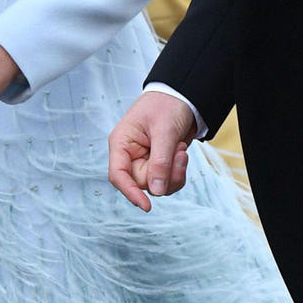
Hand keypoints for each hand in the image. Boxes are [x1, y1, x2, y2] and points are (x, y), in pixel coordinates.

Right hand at [109, 92, 197, 211]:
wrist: (184, 96)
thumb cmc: (167, 105)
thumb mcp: (164, 131)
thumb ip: (160, 161)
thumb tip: (156, 191)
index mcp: (122, 143)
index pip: (118, 175)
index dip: (130, 192)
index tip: (146, 206)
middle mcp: (130, 155)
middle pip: (143, 183)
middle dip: (165, 175)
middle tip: (180, 154)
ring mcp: (145, 160)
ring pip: (157, 185)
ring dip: (174, 173)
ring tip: (181, 150)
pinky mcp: (159, 164)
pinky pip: (167, 181)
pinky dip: (178, 172)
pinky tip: (182, 152)